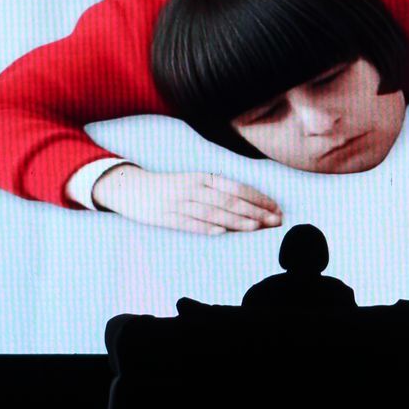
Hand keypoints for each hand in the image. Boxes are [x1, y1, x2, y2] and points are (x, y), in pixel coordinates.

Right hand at [91, 166, 283, 233]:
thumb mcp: (194, 181)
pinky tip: (220, 231)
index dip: (258, 198)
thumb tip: (249, 204)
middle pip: (229, 200)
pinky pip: (188, 223)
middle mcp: (193, 188)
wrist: (132, 188)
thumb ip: (218, 191)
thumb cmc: (170, 187)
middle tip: (275, 220)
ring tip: (256, 227)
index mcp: (203, 177)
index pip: (237, 187)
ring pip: (213, 211)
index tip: (276, 208)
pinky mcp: (165, 217)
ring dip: (236, 220)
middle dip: (255, 211)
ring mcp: (179, 202)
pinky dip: (205, 227)